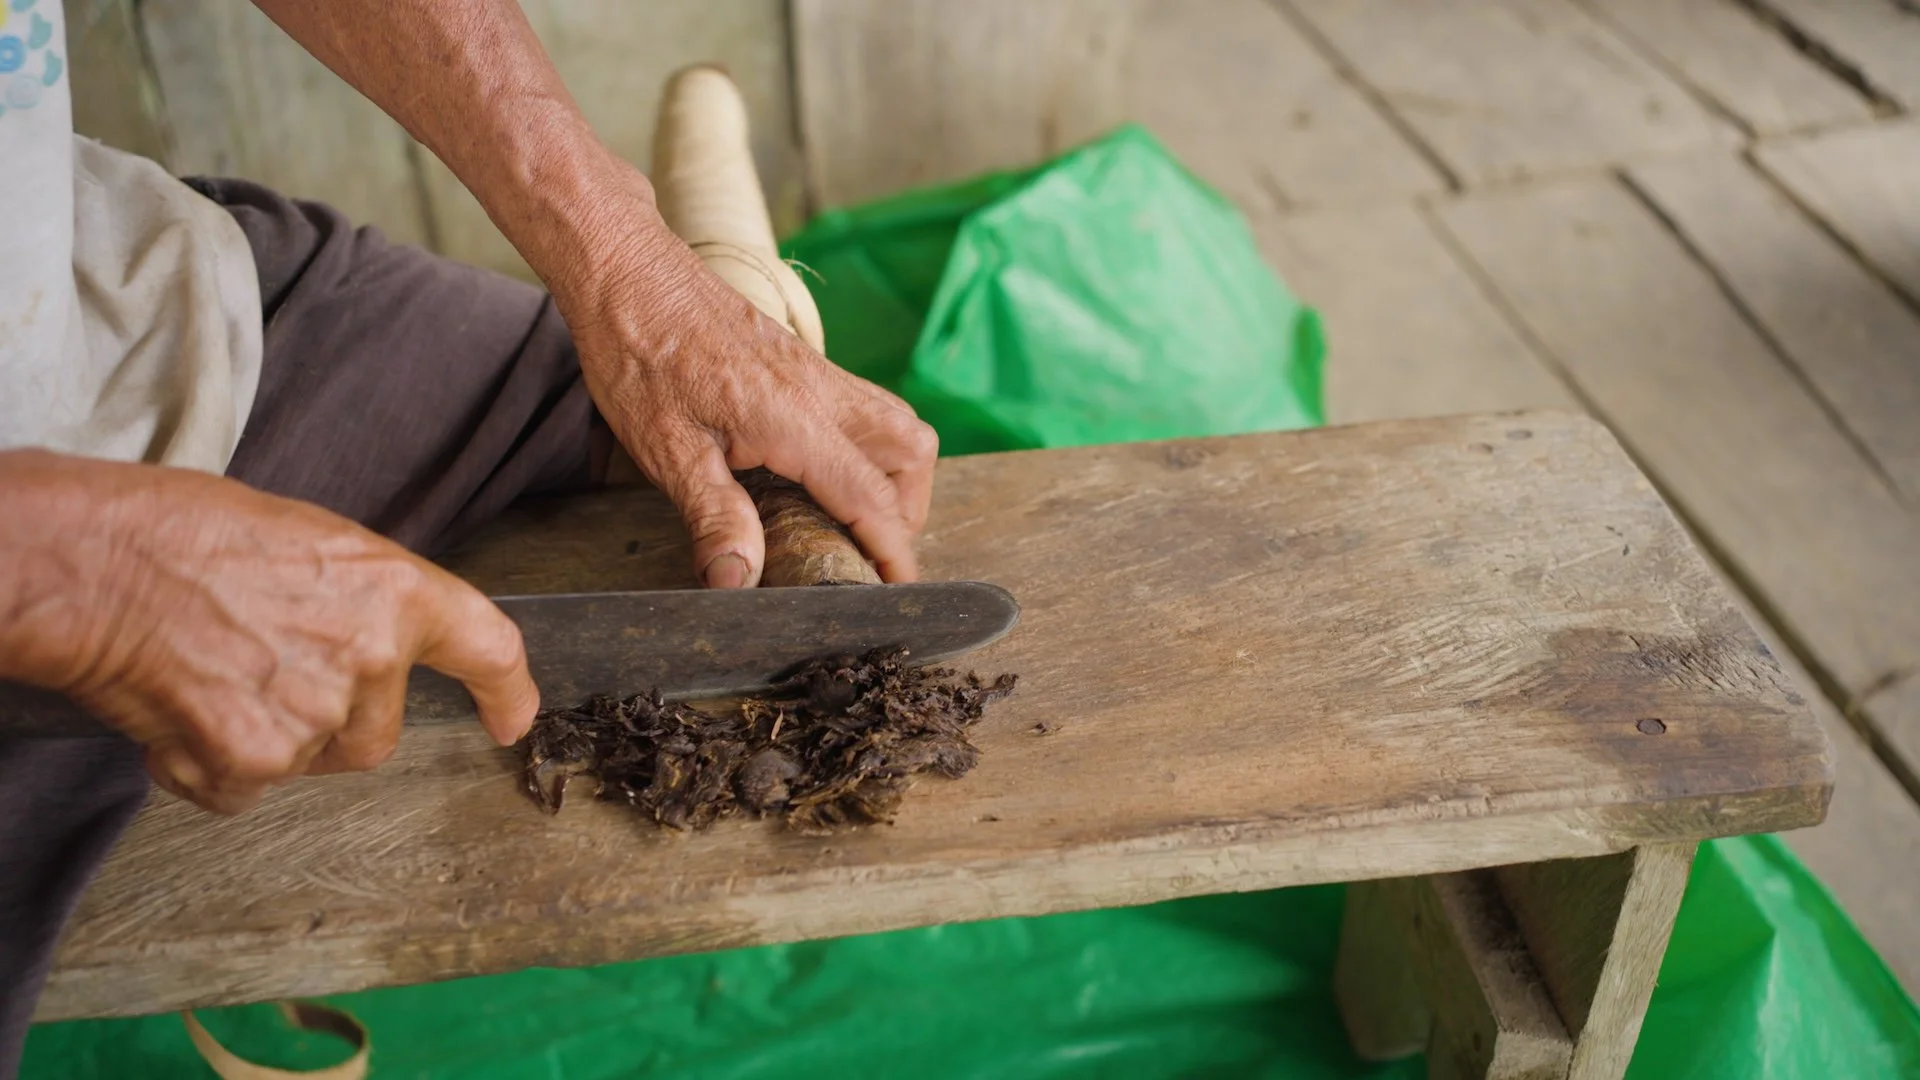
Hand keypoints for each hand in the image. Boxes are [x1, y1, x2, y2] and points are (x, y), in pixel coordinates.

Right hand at [0, 450, 538, 814]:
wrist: (98, 564)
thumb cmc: (187, 533)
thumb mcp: (312, 544)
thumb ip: (359, 603)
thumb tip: (362, 643)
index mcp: (396, 594)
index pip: (486, 647)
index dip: (507, 690)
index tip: (513, 721)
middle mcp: (372, 661)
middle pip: (373, 732)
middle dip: (325, 720)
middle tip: (257, 666)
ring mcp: (316, 717)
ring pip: (305, 761)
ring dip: (260, 739)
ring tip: (206, 672)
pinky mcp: (255, 761)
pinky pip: (243, 790)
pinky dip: (208, 767)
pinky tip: (177, 709)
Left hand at [548, 164, 937, 588]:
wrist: (625, 272)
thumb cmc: (639, 355)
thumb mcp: (667, 449)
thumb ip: (714, 516)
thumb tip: (738, 581)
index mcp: (794, 419)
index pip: (870, 494)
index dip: (892, 548)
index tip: (901, 589)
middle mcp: (821, 391)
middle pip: (911, 449)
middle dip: (906, 508)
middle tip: (867, 547)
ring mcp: (814, 371)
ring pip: (895, 420)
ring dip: (892, 473)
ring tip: (849, 513)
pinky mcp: (799, 361)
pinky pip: (861, 404)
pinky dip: (864, 445)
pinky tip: (813, 469)